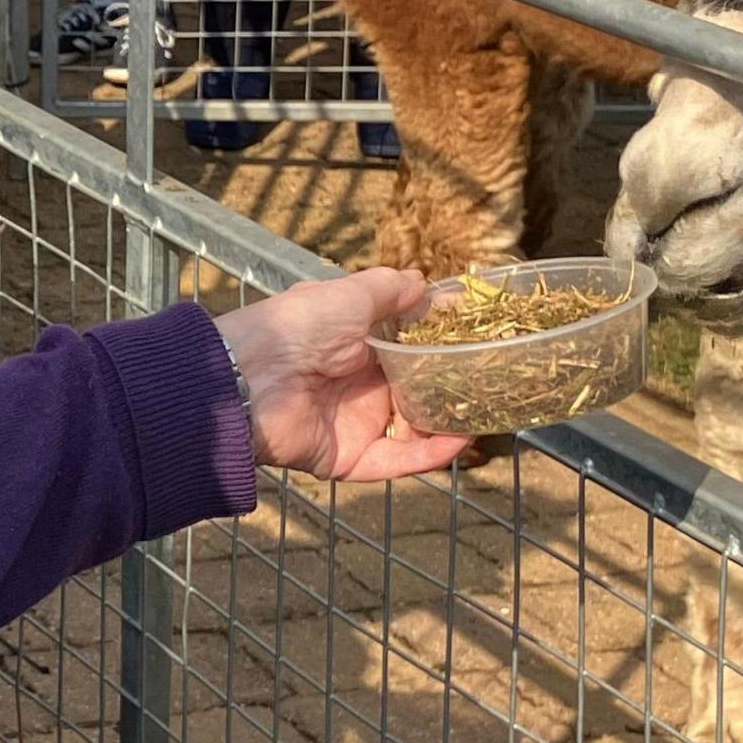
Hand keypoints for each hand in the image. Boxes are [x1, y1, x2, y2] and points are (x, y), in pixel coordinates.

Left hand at [208, 269, 472, 480]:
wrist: (249, 378)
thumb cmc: (296, 327)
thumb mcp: (348, 296)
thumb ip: (387, 289)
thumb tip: (422, 282)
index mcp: (356, 344)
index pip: (409, 349)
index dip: (441, 347)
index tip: (478, 340)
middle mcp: (358, 385)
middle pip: (416, 392)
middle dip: (451, 389)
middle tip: (493, 381)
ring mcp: (354, 423)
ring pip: (414, 429)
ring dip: (448, 424)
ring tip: (485, 413)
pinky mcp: (349, 458)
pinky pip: (397, 460)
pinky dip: (429, 455)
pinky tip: (461, 440)